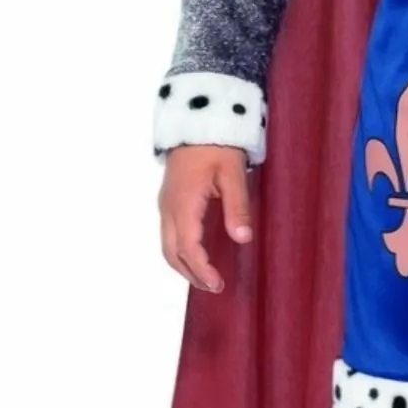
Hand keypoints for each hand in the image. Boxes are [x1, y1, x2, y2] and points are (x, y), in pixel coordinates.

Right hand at [158, 145, 252, 291]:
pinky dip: (179, 251)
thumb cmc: (216, 145)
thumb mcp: (233, 174)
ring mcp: (165, 204)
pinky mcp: (169, 200)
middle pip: (171, 252)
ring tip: (206, 278)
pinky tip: (196, 255)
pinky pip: (168, 234)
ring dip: (183, 265)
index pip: (188, 247)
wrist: (196, 121)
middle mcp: (168, 208)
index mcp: (183, 204)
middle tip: (214, 287)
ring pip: (166, 245)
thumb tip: (242, 238)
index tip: (218, 284)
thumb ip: (237, 207)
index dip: (202, 269)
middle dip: (190, 274)